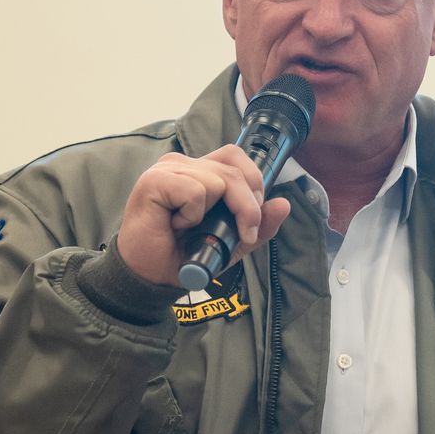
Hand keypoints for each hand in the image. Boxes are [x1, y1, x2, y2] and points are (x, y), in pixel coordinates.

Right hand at [115, 145, 292, 284]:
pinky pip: (196, 191)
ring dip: (213, 214)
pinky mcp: (154, 180)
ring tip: (190, 227)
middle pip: (234, 170)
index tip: (250, 219)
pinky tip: (176, 224)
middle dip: (247, 207)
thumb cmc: (184, 256)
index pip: (236, 157)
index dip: (253, 184)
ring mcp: (167, 170)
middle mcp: (183, 164)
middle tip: (239, 233)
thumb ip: (258, 224)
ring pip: (219, 180)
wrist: (151, 276)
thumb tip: (283, 204)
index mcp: (200, 171)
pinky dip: (193, 215)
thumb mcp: (232, 242)